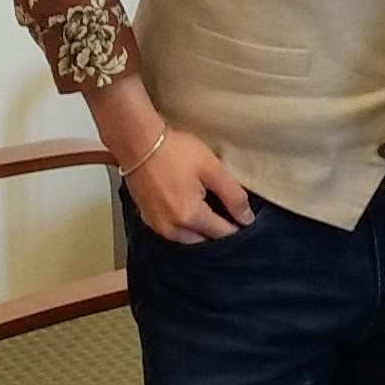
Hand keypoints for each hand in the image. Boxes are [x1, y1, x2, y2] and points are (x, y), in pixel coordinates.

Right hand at [120, 124, 254, 243]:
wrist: (137, 142)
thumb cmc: (175, 151)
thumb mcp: (212, 168)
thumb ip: (233, 196)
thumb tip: (247, 219)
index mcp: (190, 217)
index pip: (223, 234)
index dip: (237, 226)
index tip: (243, 215)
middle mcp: (172, 229)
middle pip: (205, 241)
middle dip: (218, 232)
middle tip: (228, 212)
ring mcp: (157, 226)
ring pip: (188, 240)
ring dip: (201, 231)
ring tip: (210, 211)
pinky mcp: (147, 220)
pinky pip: (173, 233)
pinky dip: (185, 227)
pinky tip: (190, 210)